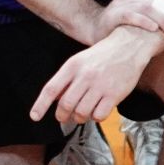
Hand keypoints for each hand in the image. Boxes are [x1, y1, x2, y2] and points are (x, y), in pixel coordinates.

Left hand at [29, 31, 151, 126]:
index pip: (51, 89)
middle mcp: (85, 76)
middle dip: (62, 115)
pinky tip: (97, 110)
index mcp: (72, 66)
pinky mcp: (114, 95)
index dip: (41, 105)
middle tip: (64, 117)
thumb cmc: (102, 55)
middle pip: (65, 104)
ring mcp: (100, 86)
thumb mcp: (80, 61)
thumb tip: (55, 99)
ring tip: (82, 114)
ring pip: (81, 112)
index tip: (34, 116)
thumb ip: (67, 79)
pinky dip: (96, 117)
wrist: (129, 46)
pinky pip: (99, 115)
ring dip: (79, 118)